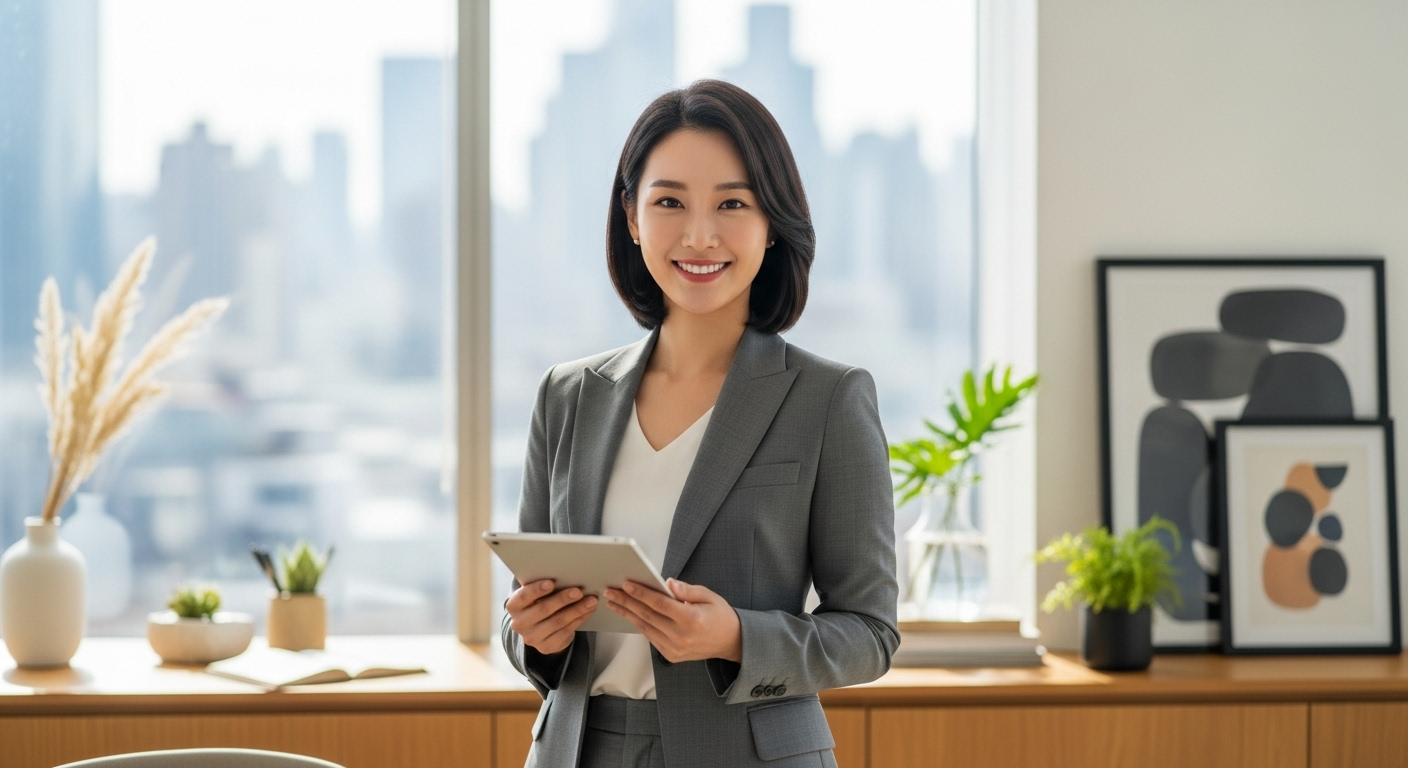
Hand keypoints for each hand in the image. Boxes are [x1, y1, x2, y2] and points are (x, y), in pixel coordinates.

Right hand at [506, 579, 597, 655]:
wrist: (539, 630)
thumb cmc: (539, 603)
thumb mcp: (536, 595)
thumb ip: (543, 586)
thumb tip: (566, 574)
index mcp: (514, 606)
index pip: (523, 596)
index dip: (537, 589)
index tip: (551, 582)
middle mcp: (519, 623)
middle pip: (543, 609)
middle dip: (563, 599)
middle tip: (579, 591)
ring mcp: (532, 637)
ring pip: (558, 621)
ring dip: (577, 609)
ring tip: (591, 600)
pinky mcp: (546, 647)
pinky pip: (565, 631)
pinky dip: (579, 619)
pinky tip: (588, 611)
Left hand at [605, 578, 741, 662]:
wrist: (731, 642)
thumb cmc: (720, 616)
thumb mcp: (709, 596)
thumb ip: (687, 590)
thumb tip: (668, 583)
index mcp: (691, 619)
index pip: (659, 604)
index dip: (641, 593)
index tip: (626, 584)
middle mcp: (680, 636)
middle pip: (647, 615)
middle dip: (626, 602)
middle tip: (610, 591)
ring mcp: (675, 648)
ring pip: (645, 628)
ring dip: (627, 614)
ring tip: (613, 602)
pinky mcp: (671, 655)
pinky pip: (651, 637)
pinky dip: (639, 624)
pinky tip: (629, 614)